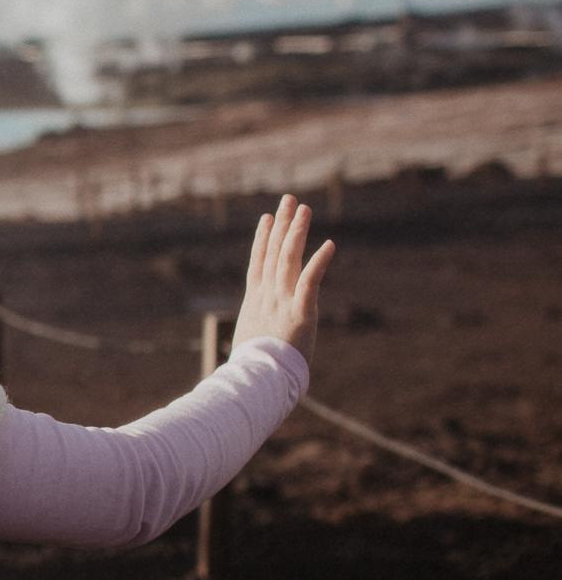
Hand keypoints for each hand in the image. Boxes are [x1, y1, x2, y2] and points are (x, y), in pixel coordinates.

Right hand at [234, 193, 334, 355]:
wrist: (255, 379)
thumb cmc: (252, 370)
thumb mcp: (249, 346)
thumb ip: (255, 338)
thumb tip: (250, 347)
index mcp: (255, 301)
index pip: (259, 262)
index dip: (264, 238)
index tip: (269, 218)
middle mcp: (267, 296)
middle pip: (274, 252)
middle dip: (282, 225)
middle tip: (290, 200)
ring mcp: (282, 302)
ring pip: (289, 259)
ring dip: (296, 233)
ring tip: (304, 210)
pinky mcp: (300, 312)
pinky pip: (310, 281)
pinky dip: (319, 262)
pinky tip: (329, 244)